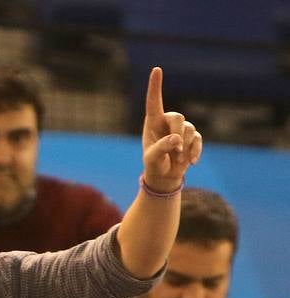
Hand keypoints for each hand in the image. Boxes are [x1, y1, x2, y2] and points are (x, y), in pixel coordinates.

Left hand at [141, 67, 201, 192]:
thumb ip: (161, 148)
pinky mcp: (193, 137)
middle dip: (178, 134)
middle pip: (178, 117)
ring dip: (185, 146)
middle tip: (175, 151)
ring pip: (189, 129)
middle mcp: (167, 121)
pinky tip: (191, 162)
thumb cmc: (154, 164)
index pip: (154, 102)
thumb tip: (176, 139)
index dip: (155, 86)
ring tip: (178, 159)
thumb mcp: (152, 159)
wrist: (165, 175)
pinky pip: (198, 139)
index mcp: (152, 122)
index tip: (156, 69)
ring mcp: (181, 128)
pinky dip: (195, 151)